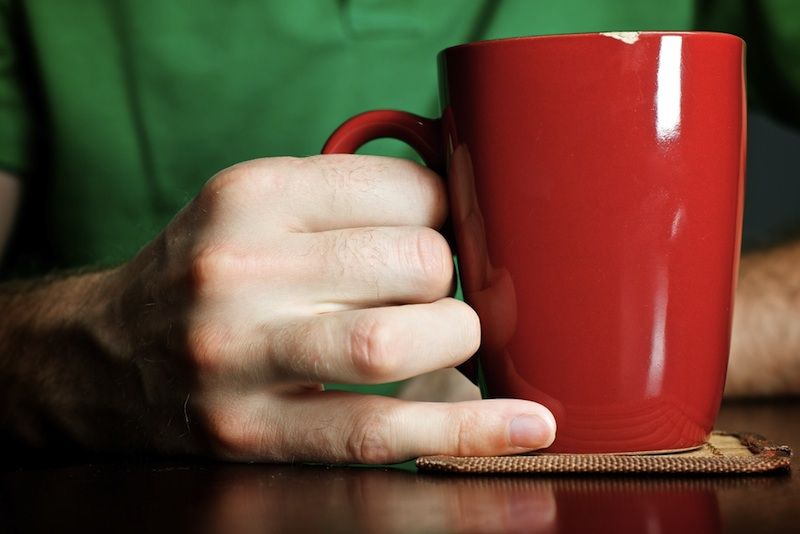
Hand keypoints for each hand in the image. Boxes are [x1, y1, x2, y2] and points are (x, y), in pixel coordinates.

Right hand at [105, 155, 554, 462]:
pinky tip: (526, 428)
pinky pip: (381, 434)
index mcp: (252, 195)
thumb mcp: (258, 208)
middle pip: (416, 263)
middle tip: (434, 291)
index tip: (446, 232)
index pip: (407, 188)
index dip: (449, 213)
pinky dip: (466, 432)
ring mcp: (241, 355)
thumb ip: (350, 202)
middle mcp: (239, 269)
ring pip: (396, 343)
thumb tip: (469, 217)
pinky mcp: (253, 433)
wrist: (106, 356)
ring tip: (446, 340)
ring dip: (454, 342)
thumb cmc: (207, 274)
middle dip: (452, 281)